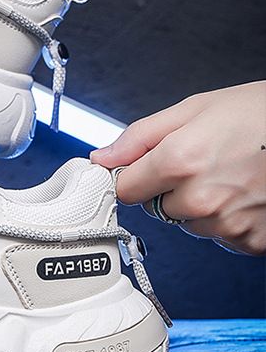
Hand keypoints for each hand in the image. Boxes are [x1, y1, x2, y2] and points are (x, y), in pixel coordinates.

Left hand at [90, 82, 265, 255]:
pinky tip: (247, 194)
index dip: (133, 177)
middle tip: (203, 162)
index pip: (124, 190)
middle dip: (169, 189)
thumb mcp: (193, 109)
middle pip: (156, 208)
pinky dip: (228, 220)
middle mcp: (200, 199)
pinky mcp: (252, 242)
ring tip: (231, 174)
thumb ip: (139, 137)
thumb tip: (101, 158)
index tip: (141, 170)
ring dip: (199, 205)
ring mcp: (228, 225)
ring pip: (189, 223)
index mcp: (179, 161)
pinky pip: (221, 236)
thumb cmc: (261, 114)